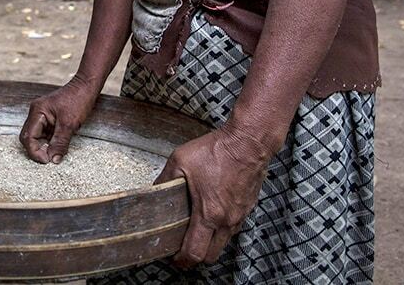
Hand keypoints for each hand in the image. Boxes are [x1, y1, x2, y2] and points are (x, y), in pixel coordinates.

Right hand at [19, 76, 98, 163]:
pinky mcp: (49, 118)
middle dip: (37, 150)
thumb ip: (60, 142)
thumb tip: (53, 159)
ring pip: (37, 137)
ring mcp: (42, 115)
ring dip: (44, 146)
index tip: (47, 160)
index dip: (34, 151)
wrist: (86, 87)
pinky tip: (57, 146)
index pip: (28, 137)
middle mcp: (36, 113)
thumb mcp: (69, 124)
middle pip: (28, 137)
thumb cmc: (78, 100)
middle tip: (49, 159)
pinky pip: (45, 133)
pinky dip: (49, 142)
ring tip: (55, 153)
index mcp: (37, 111)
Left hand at [156, 125, 271, 267]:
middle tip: (185, 248)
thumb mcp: (180, 161)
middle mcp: (227, 219)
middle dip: (197, 256)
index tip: (175, 258)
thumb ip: (165, 179)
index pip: (195, 251)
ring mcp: (239, 215)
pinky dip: (222, 228)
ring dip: (210, 242)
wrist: (247, 143)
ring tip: (198, 231)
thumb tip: (155, 190)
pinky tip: (213, 214)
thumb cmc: (217, 150)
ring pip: (224, 242)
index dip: (182, 260)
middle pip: (211, 255)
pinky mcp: (247, 208)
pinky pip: (234, 227)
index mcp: (209, 213)